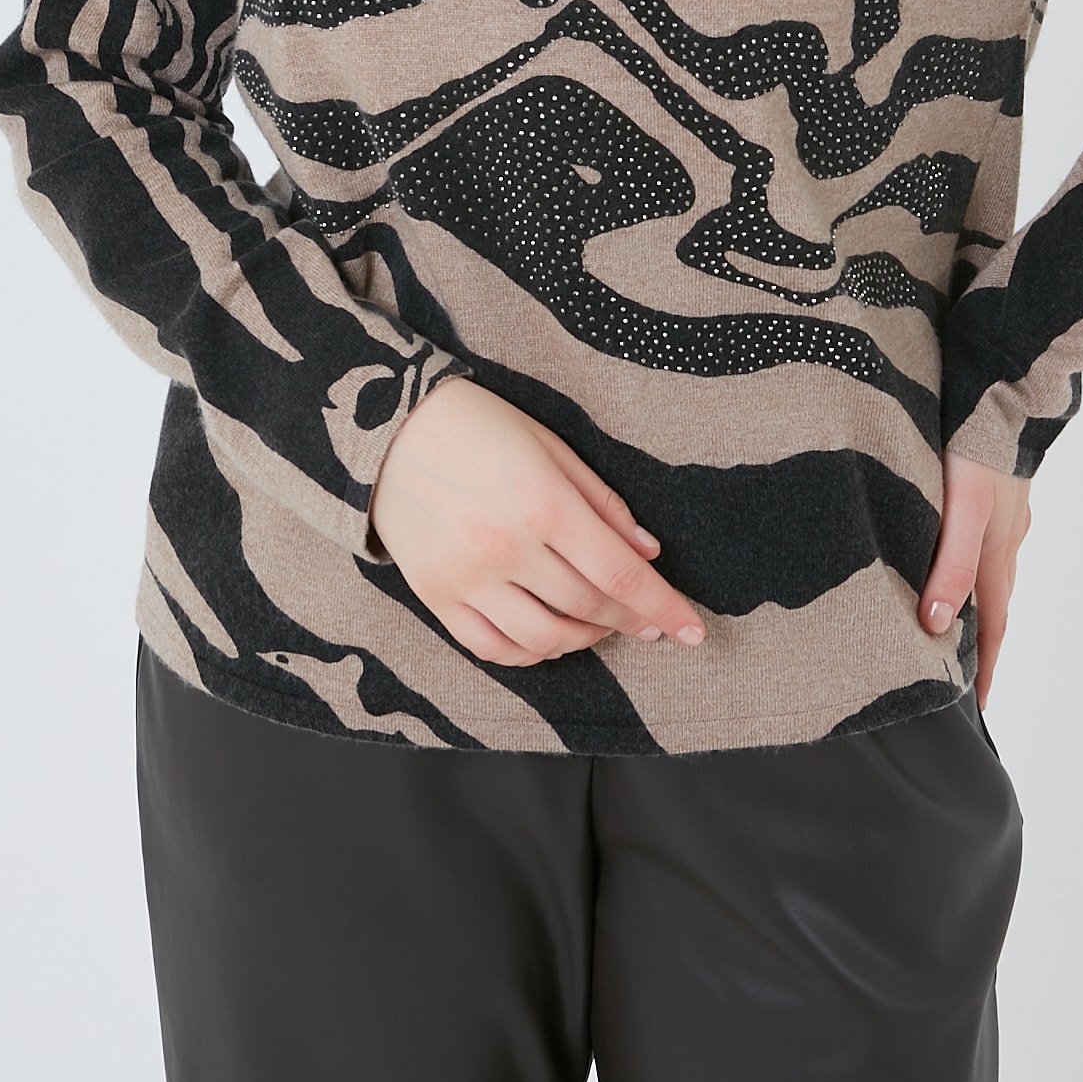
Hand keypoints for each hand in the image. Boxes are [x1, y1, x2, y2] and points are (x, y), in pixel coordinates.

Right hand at [369, 378, 706, 665]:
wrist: (390, 429)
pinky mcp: (435, 596)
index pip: (619, 574)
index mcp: (543, 503)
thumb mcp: (553, 448)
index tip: (692, 630)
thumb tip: (648, 554)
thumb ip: (603, 504)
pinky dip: (529, 654)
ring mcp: (466, 577)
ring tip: (600, 626)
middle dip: (629, 620)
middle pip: (587, 608)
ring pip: (543, 639)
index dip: (662, 607)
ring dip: (583, 640)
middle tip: (648, 620)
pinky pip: (492, 648)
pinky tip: (549, 639)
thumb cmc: (481, 427)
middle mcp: (505, 547)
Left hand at [919, 450, 1031, 707]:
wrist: (1002, 386)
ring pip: (988, 568)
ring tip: (953, 620)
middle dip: (980, 641)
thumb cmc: (978, 447)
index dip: (983, 667)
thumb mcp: (964, 510)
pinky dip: (970, 558)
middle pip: (993, 602)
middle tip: (962, 674)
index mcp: (998, 553)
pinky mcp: (995, 487)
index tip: (977, 706)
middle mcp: (1006, 538)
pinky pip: (983, 536)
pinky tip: (954, 548)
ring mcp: (1005, 512)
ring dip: (974, 598)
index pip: (992, 626)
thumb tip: (934, 625)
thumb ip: (950, 566)